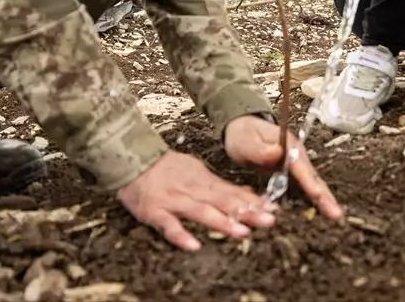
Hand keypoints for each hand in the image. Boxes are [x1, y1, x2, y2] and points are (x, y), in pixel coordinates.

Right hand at [117, 150, 275, 251]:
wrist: (132, 159)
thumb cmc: (166, 169)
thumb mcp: (196, 171)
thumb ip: (220, 186)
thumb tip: (248, 194)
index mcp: (202, 180)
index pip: (231, 192)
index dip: (252, 201)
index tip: (273, 209)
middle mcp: (191, 190)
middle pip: (221, 201)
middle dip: (245, 211)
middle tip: (267, 220)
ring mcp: (173, 201)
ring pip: (200, 212)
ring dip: (221, 221)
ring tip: (241, 231)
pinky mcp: (154, 211)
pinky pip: (168, 225)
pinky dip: (180, 235)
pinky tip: (193, 245)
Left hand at [223, 115, 343, 220]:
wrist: (242, 131)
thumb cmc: (244, 134)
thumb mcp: (247, 139)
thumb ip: (260, 148)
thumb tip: (277, 153)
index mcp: (288, 144)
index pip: (300, 164)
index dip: (308, 180)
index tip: (317, 194)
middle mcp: (296, 154)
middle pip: (312, 176)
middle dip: (325, 195)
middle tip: (336, 213)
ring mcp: (296, 165)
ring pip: (313, 184)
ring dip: (324, 200)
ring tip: (336, 216)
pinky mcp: (292, 175)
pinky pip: (305, 188)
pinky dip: (314, 200)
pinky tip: (322, 212)